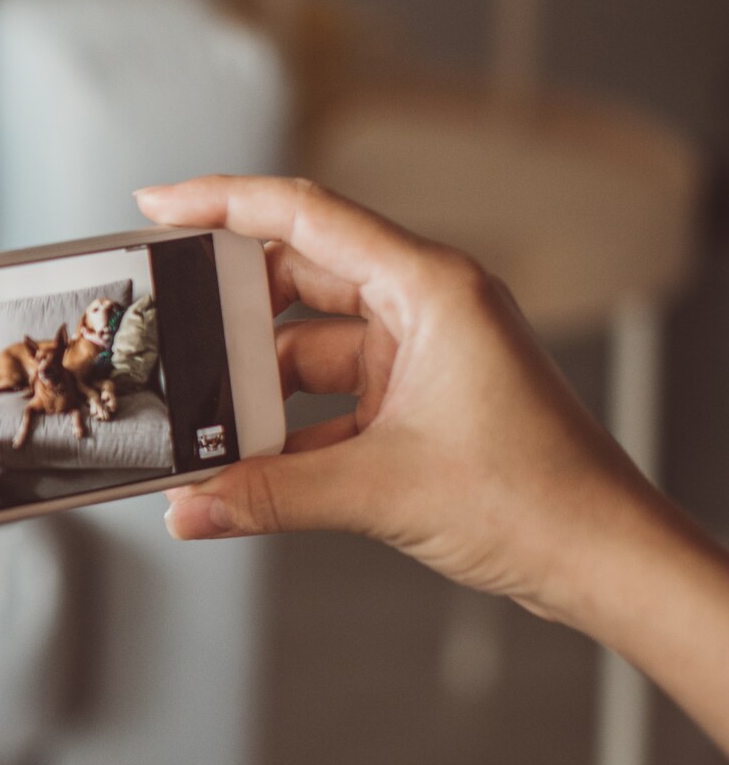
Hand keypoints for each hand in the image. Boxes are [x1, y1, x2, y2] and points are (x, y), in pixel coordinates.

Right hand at [139, 176, 673, 624]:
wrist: (606, 561)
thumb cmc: (544, 499)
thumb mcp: (382, 488)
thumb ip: (270, 495)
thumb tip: (190, 505)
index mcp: (431, 288)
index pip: (305, 215)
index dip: (222, 203)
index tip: (159, 205)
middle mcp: (426, 308)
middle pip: (298, 278)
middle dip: (228, 309)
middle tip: (165, 324)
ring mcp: (421, 356)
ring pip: (307, 346)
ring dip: (255, 385)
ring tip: (202, 418)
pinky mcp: (416, 403)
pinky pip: (327, 398)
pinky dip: (286, 428)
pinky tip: (246, 464)